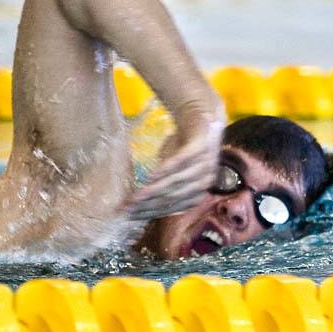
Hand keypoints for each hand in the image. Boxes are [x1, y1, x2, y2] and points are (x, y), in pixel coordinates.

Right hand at [121, 98, 225, 219]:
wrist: (201, 117)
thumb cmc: (183, 148)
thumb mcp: (173, 171)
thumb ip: (163, 187)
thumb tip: (138, 204)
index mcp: (198, 192)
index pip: (172, 207)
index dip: (150, 212)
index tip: (129, 215)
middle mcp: (204, 181)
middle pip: (173, 198)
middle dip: (149, 205)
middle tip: (127, 208)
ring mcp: (205, 163)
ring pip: (177, 182)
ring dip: (155, 190)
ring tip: (136, 196)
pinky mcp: (201, 145)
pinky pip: (183, 159)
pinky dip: (167, 168)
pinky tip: (152, 175)